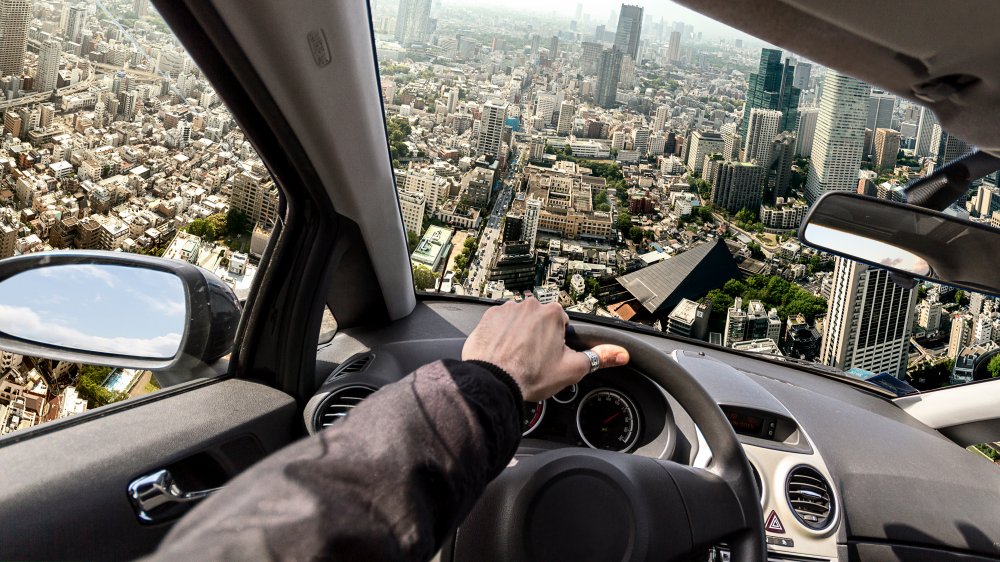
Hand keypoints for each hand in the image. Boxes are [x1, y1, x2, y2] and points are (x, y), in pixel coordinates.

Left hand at [462, 299, 628, 400]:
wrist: (493, 382)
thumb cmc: (531, 376)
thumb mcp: (572, 369)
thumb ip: (599, 357)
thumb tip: (621, 354)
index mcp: (552, 314)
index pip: (561, 322)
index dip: (557, 341)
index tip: (550, 354)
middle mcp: (528, 306)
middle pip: (539, 320)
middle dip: (538, 336)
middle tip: (534, 359)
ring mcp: (505, 310)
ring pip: (518, 321)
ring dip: (519, 334)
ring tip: (516, 357)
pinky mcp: (487, 318)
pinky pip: (498, 325)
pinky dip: (500, 336)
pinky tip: (501, 353)